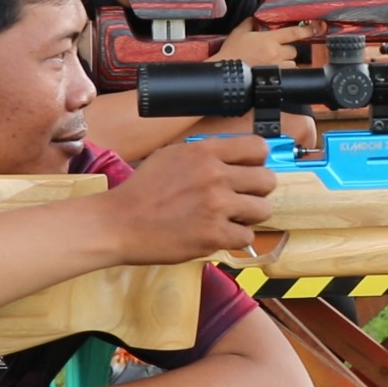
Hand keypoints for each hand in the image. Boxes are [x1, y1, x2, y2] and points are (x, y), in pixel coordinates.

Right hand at [108, 135, 276, 264]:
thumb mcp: (171, 155)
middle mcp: (215, 176)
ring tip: (230, 218)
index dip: (257, 161)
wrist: (120, 223)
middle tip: (241, 198)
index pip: (257, 147)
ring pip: (263, 210)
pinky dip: (234, 238)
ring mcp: (217, 206)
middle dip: (257, 191)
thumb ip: (204, 154)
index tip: (250, 170)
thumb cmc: (142, 191)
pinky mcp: (214, 235)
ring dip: (249, 216)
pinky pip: (247, 237)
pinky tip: (217, 234)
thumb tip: (233, 157)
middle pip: (267, 180)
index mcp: (205, 152)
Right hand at [212, 19, 319, 66]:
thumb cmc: (231, 53)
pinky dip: (283, 72)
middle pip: (294, 50)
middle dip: (288, 49)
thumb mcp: (239, 33)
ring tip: (273, 62)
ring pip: (292, 63)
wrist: (224, 70)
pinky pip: (287, 73)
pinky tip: (272, 70)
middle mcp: (275, 53)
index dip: (307, 30)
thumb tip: (255, 18)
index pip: (293, 33)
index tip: (316, 28)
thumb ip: (250, 23)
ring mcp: (276, 66)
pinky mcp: (274, 77)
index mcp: (268, 39)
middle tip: (276, 51)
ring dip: (286, 61)